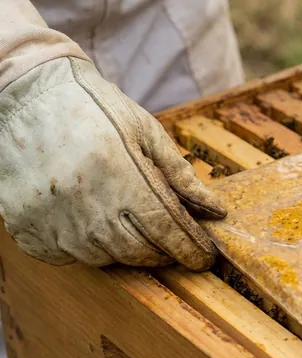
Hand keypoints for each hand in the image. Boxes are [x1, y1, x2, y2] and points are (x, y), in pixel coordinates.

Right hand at [0, 57, 225, 270]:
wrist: (27, 97)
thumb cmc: (94, 108)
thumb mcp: (146, 131)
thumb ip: (180, 174)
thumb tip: (216, 210)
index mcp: (122, 176)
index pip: (168, 231)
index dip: (192, 249)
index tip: (205, 257)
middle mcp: (87, 205)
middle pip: (140, 252)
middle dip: (165, 252)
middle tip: (176, 243)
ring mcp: (54, 221)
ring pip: (106, 258)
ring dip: (128, 250)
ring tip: (133, 225)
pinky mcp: (28, 228)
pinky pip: (68, 256)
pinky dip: (88, 247)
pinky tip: (93, 223)